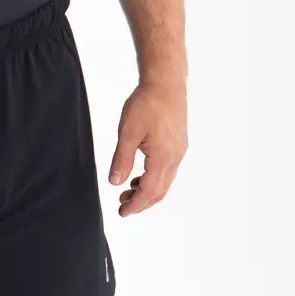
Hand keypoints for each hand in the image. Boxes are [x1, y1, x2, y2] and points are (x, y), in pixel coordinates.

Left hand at [107, 76, 187, 215]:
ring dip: (147, 191)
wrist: (166, 82)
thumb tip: (115, 182)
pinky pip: (168, 170)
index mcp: (163, 157)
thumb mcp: (128, 132)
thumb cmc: (147, 103)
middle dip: (142, 202)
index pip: (150, 191)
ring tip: (127, 192)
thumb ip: (122, 159)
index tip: (123, 213)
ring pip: (165, 181)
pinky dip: (154, 178)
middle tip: (123, 207)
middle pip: (160, 191)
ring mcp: (179, 151)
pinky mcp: (179, 144)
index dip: (136, 205)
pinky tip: (140, 175)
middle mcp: (175, 157)